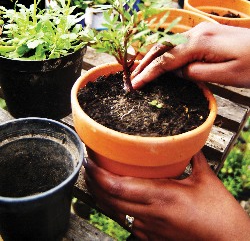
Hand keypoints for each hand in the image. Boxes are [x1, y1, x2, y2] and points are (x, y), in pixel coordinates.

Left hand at [84, 152, 249, 240]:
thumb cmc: (220, 215)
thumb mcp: (207, 179)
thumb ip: (193, 156)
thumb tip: (187, 141)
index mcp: (162, 196)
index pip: (118, 186)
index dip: (98, 175)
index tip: (90, 162)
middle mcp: (151, 214)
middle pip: (110, 200)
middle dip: (94, 183)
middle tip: (90, 166)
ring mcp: (150, 229)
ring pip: (116, 212)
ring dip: (103, 196)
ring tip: (98, 179)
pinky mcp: (153, 239)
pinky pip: (128, 222)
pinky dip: (117, 208)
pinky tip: (118, 199)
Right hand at [131, 22, 249, 88]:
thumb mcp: (227, 75)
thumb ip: (197, 73)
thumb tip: (177, 72)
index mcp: (200, 42)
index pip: (166, 60)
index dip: (149, 73)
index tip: (135, 85)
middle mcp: (197, 32)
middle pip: (163, 47)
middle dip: (145, 62)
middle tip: (131, 78)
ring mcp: (202, 30)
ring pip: (170, 43)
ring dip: (154, 57)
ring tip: (141, 70)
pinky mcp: (207, 33)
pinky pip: (180, 42)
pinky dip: (166, 52)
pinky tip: (163, 60)